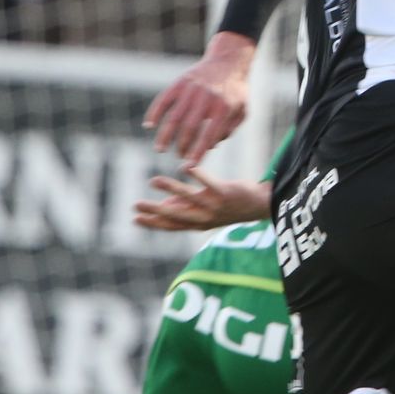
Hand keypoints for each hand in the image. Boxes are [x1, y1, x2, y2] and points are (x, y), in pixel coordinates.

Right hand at [133, 165, 271, 231]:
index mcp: (197, 224)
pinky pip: (209, 183)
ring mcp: (214, 206)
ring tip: (153, 181)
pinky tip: (185, 167)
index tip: (135, 219)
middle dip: (155, 211)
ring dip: (170, 189)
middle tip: (136, 205)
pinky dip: (197, 175)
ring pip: (189, 198)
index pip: (171, 226)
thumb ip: (184, 209)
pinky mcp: (225, 193)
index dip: (153, 223)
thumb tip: (161, 208)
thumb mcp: (204, 212)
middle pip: (176, 216)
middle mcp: (204, 218)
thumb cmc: (227, 207)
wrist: (258, 207)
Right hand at [144, 32, 254, 163]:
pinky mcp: (181, 82)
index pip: (209, 136)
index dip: (198, 153)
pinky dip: (154, 112)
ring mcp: (192, 89)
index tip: (188, 167)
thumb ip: (229, 130)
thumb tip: (210, 145)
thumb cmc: (236, 90)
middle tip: (177, 157)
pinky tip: (148, 125)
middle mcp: (207, 99)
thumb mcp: (242, 110)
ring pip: (174, 116)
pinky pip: (164, 99)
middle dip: (181, 146)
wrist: (228, 60)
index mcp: (224, 108)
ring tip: (160, 149)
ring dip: (165, 135)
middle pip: (189, 128)